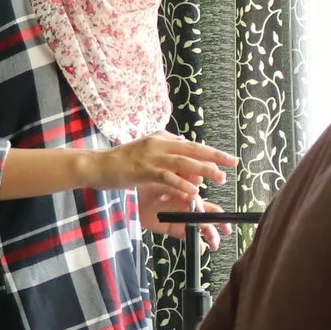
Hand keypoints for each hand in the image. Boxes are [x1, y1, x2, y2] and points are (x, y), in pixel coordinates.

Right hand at [92, 132, 236, 202]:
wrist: (97, 165)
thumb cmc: (123, 163)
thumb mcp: (149, 156)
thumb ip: (168, 158)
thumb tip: (191, 168)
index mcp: (162, 138)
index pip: (192, 145)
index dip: (212, 153)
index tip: (229, 159)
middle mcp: (159, 143)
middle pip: (193, 149)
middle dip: (215, 157)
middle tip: (233, 164)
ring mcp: (151, 155)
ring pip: (184, 161)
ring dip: (204, 170)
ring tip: (220, 178)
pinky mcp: (143, 169)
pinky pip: (167, 176)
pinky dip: (182, 183)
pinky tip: (194, 191)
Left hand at [142, 187, 229, 242]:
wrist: (131, 198)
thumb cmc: (147, 187)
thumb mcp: (163, 185)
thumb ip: (179, 190)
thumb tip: (195, 197)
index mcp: (188, 194)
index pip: (204, 203)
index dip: (209, 211)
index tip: (209, 217)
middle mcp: (188, 206)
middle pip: (208, 215)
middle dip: (218, 223)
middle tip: (227, 230)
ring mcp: (182, 219)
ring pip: (201, 228)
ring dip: (210, 235)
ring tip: (214, 244)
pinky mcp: (175, 229)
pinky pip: (189, 237)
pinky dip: (197, 244)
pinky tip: (203, 249)